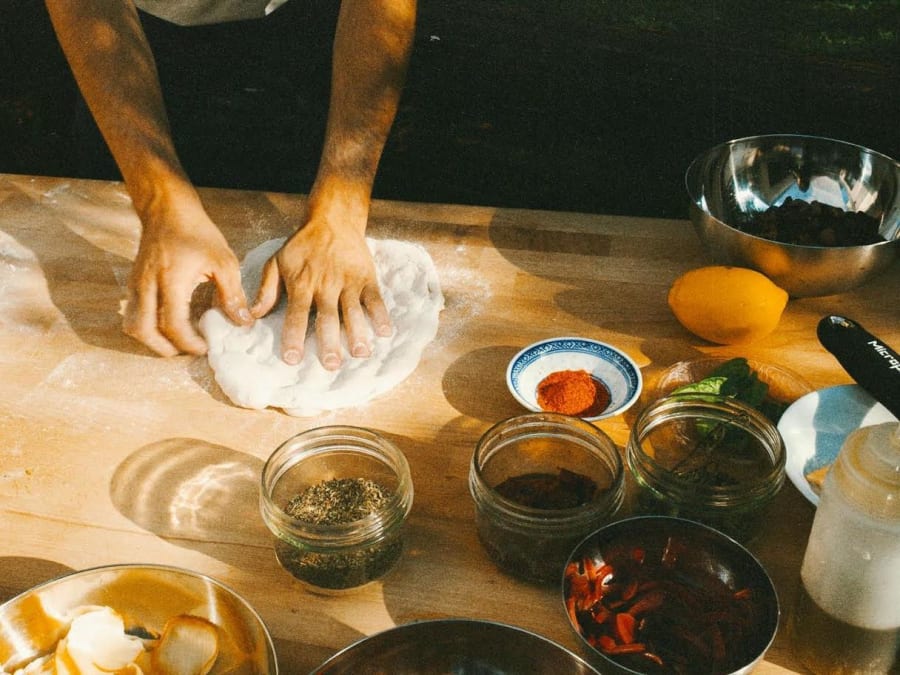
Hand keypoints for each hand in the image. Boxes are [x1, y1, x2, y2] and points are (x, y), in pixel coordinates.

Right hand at [124, 202, 251, 355]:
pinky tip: (168, 324)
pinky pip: (133, 314)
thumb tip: (243, 322)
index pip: (172, 323)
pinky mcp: (133, 283)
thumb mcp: (224, 262)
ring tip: (177, 341)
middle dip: (164, 349)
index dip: (188, 342)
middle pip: (143, 331)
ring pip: (133, 325)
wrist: (168, 210)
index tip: (205, 347)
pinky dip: (148, 326)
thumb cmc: (197, 233)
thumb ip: (233, 295)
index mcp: (170, 280)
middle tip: (187, 350)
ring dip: (152, 340)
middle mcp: (147, 284)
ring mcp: (135, 284)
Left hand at [251, 212, 391, 369]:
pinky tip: (385, 332)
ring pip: (353, 311)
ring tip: (360, 353)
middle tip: (331, 365)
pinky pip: (375, 298)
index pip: (297, 314)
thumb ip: (266, 290)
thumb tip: (253, 315)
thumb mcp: (277, 262)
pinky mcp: (367, 277)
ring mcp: (349, 281)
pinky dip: (381, 314)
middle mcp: (326, 285)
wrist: (332, 219)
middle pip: (327, 317)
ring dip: (358, 333)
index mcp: (303, 283)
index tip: (292, 359)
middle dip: (329, 342)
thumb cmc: (302, 245)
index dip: (294, 336)